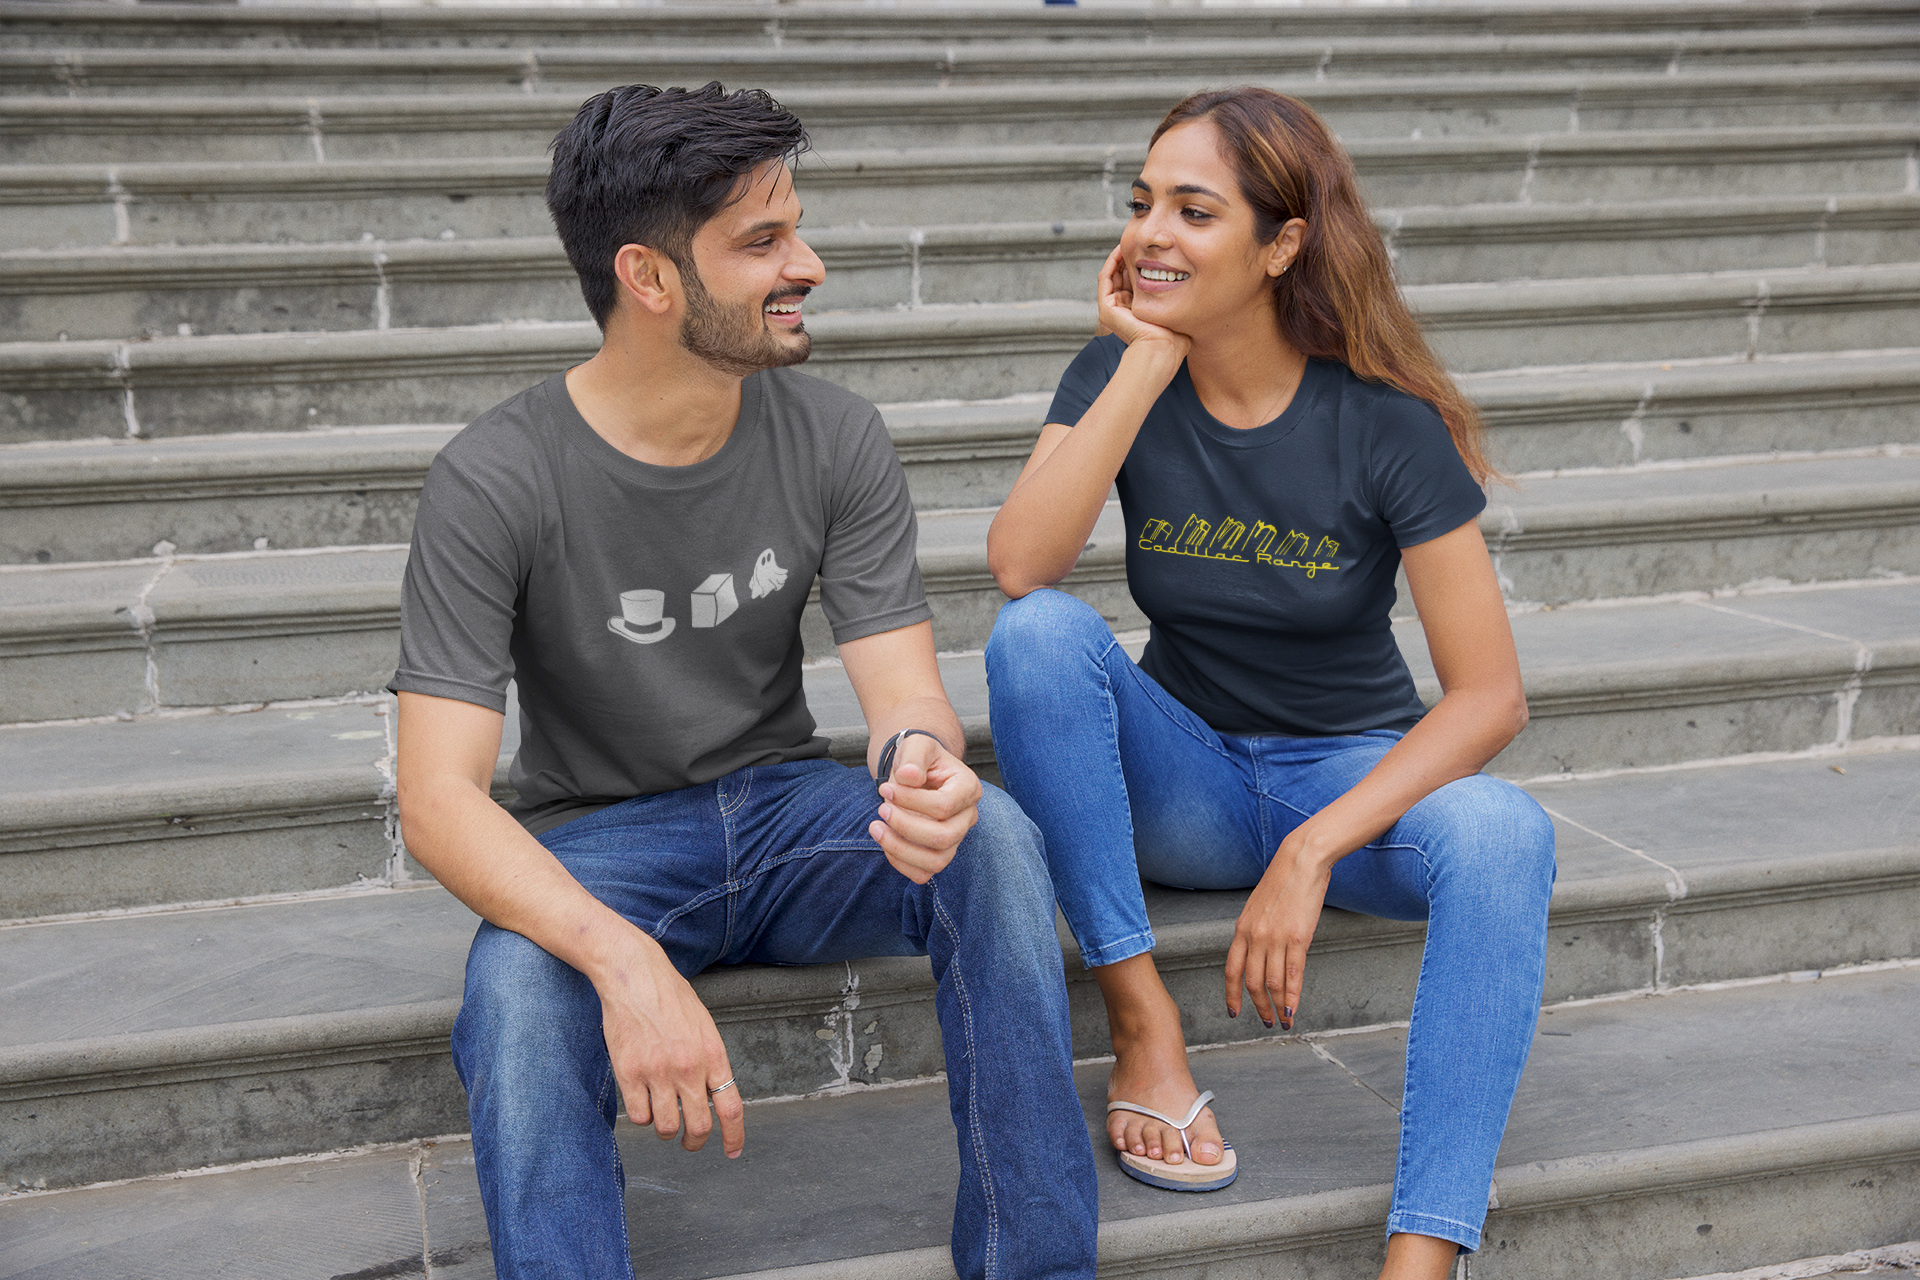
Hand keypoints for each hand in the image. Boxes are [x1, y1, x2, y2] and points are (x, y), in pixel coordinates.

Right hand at [595, 934, 744, 1157]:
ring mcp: (658, 1073)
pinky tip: (642, 1100)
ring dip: (666, 1130)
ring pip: (667, 1128)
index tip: (732, 1152)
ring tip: (662, 1115)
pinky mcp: (629, 1073)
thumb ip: (710, 1062)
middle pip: (699, 1126)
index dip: (734, 1136)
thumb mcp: (704, 1027)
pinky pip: (639, 1116)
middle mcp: (689, 1068)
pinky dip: (642, 1116)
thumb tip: (712, 1095)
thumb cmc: (671, 998)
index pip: (731, 1108)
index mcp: (713, 1055)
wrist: (636, 977)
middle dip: (695, 1141)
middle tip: (690, 1141)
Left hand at [869, 734, 981, 883]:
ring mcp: (956, 838)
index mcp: (968, 788)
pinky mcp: (939, 853)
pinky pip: (923, 873)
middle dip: (905, 827)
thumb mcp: (915, 746)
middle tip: (881, 809)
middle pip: (944, 838)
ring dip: (900, 849)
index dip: (910, 801)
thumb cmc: (916, 758)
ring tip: (875, 828)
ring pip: (936, 862)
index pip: (944, 806)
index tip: (884, 788)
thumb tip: (909, 777)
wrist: (915, 771)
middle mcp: (967, 816)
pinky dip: (900, 863)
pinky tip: (884, 840)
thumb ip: (913, 758)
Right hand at [1097, 244, 1192, 359]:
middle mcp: (1122, 309)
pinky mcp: (1106, 309)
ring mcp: (1112, 309)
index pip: (1134, 280)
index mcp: (1136, 310)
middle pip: (1122, 275)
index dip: (1140, 262)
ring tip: (1129, 241)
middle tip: (1138, 240)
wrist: (1162, 349)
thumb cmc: (1174, 335)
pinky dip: (1111, 263)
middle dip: (1129, 256)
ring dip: (1119, 256)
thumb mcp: (1176, 307)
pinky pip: (1105, 278)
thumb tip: (1186, 275)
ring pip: (1112, 274)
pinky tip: (1121, 250)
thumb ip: (1175, 294)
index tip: (1151, 248)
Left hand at [1223, 831, 1331, 1028]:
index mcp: (1241, 929)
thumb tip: (1257, 953)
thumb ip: (1254, 931)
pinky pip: (1292, 975)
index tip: (1234, 1012)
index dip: (1232, 995)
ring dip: (1277, 1006)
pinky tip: (1293, 1009)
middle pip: (1251, 982)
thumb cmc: (1283, 882)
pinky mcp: (1297, 938)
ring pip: (1272, 983)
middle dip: (1258, 1006)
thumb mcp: (1257, 907)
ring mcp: (1275, 938)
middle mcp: (1254, 936)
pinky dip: (1292, 996)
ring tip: (1283, 1020)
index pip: (1231, 970)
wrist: (1301, 861)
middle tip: (1266, 1021)